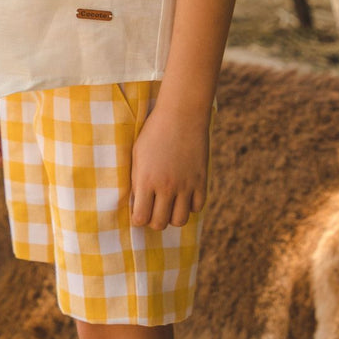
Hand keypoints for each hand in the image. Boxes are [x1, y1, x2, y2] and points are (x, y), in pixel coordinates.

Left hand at [129, 104, 208, 228]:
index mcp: (146, 180)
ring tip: (169, 205)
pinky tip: (184, 195)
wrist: (181, 114)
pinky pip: (197, 207)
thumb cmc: (154, 131)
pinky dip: (190, 206)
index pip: (140, 218)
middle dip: (154, 220)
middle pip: (160, 223)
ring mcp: (185, 185)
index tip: (139, 212)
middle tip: (154, 209)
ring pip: (180, 221)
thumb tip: (137, 203)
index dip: (138, 219)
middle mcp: (166, 186)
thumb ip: (137, 180)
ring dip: (173, 216)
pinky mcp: (201, 180)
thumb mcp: (137, 154)